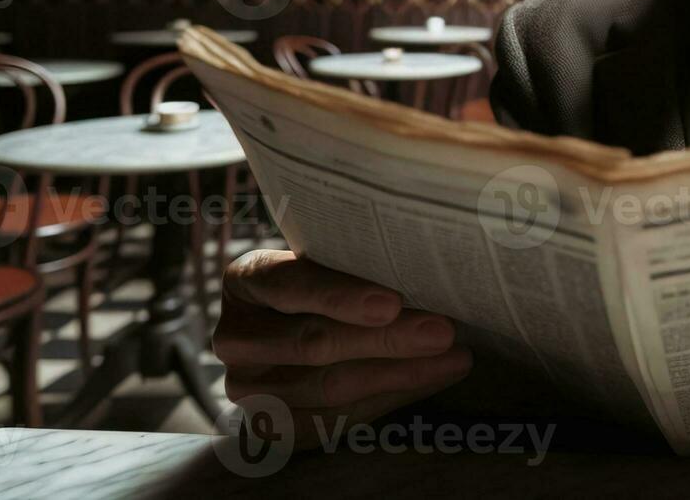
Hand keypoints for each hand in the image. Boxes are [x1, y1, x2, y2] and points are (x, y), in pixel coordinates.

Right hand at [214, 249, 471, 446]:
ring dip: (400, 373)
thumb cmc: (317, 288)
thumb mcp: (323, 264)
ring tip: (452, 356)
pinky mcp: (269, 426)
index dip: (339, 295)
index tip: (392, 301)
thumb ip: (354, 264)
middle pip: (314, 342)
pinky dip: (391, 397)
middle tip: (443, 331)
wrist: (281, 338)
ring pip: (330, 386)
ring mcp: (247, 387)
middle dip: (386, 339)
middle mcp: (236, 337)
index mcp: (245, 280)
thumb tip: (429, 266)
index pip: (288, 284)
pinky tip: (431, 379)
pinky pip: (336, 419)